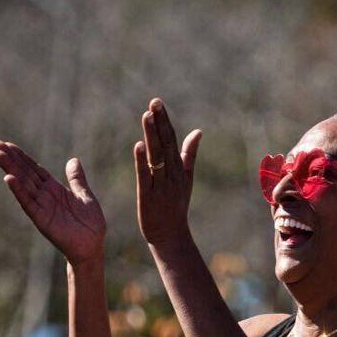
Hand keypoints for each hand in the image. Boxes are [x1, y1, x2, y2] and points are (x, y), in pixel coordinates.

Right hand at [0, 140, 106, 265]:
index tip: (7, 144)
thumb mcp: (85, 196)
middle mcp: (44, 196)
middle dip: (10, 158)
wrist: (92, 247)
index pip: (33, 169)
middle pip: (24, 173)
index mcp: (53, 189)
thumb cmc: (89, 224)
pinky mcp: (41, 219)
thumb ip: (77, 179)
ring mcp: (41, 207)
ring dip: (10, 169)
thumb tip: (73, 160)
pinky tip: (9, 179)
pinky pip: (28, 203)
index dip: (21, 156)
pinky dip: (19, 191)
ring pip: (22, 184)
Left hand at [133, 97, 201, 248]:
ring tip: (146, 116)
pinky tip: (138, 146)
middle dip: (160, 123)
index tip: (157, 103)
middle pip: (165, 144)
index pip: (172, 139)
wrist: (171, 234)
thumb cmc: (176, 205)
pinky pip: (145, 176)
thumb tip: (198, 131)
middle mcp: (171, 174)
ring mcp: (160, 185)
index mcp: (178, 168)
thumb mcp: (186, 178)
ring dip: (152, 136)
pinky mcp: (148, 196)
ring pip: (156, 157)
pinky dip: (142, 161)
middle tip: (154, 102)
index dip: (165, 121)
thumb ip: (190, 154)